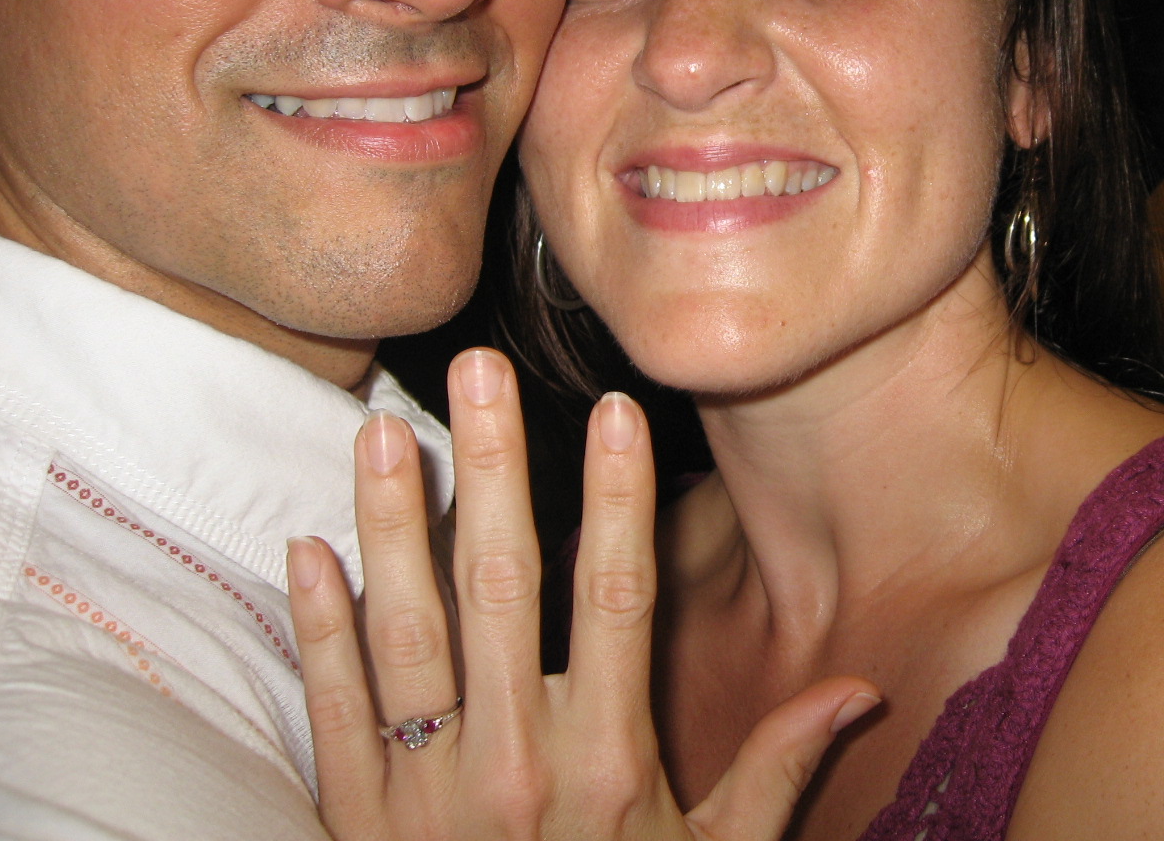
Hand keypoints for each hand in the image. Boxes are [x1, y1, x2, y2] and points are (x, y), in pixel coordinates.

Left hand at [287, 347, 877, 840]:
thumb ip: (777, 770)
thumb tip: (857, 689)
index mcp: (606, 762)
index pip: (614, 600)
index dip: (618, 499)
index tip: (618, 412)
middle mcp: (511, 764)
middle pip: (499, 589)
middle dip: (490, 468)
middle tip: (476, 369)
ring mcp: (423, 791)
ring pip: (404, 632)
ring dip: (390, 523)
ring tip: (381, 428)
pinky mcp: (356, 821)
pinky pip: (332, 712)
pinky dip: (317, 630)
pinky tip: (306, 549)